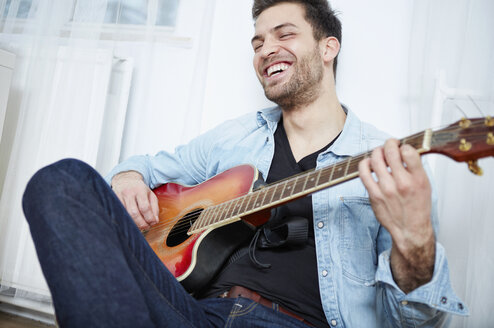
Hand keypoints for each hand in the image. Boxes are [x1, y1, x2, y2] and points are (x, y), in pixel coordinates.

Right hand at [111, 171, 158, 229]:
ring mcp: (119, 197)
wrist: (125, 180)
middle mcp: (128, 193)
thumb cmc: (139, 189)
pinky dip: (126, 220)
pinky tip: (131, 222)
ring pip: (126, 215)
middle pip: (134, 213)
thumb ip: (155, 208)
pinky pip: (119, 214)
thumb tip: (155, 221)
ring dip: (134, 224)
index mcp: (140, 190)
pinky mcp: (113, 201)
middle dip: (141, 223)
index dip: (149, 218)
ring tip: (140, 225)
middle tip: (146, 227)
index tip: (152, 223)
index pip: (145, 207)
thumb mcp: (150, 195)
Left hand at [358, 139, 434, 292]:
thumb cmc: (418, 208)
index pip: (409, 151)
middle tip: (390, 145)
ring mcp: (386, 189)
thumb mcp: (425, 185)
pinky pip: (364, 172)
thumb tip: (405, 151)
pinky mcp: (374, 194)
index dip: (404, 146)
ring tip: (380, 153)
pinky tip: (369, 163)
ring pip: (375, 159)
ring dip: (377, 152)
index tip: (402, 147)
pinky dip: (365, 163)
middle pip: (390, 152)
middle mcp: (402, 183)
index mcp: (418, 179)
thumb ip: (415, 168)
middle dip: (389, 144)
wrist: (410, 230)